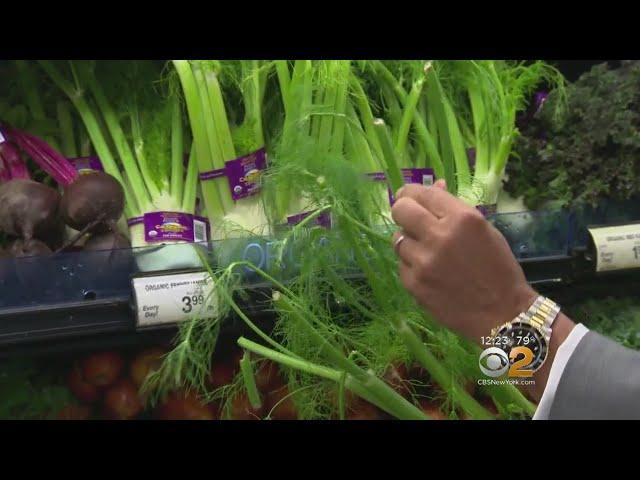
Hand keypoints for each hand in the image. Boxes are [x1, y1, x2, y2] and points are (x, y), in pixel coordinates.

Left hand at [391, 180, 537, 342]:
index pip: (423, 193)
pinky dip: (411, 264)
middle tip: (409, 217)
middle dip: (403, 210)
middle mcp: (439, 236)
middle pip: (401, 210)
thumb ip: (455, 208)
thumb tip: (433, 186)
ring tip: (428, 251)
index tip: (409, 196)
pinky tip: (429, 271)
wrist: (503, 314)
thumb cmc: (498, 269)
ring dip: (409, 241)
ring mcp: (422, 262)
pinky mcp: (413, 284)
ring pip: (397, 238)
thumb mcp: (484, 230)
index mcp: (462, 219)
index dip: (412, 192)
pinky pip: (401, 263)